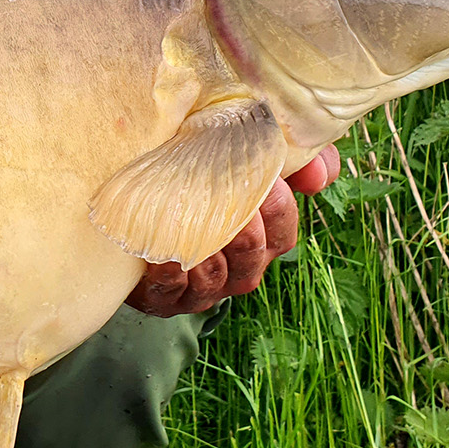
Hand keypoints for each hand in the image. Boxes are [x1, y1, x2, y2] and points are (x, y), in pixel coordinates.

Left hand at [127, 145, 339, 318]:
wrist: (126, 199)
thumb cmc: (190, 169)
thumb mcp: (238, 149)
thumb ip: (291, 156)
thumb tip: (321, 176)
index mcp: (259, 238)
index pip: (283, 234)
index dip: (276, 209)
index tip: (261, 179)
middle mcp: (235, 267)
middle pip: (253, 256)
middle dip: (243, 229)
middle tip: (225, 200)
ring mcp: (200, 286)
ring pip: (216, 279)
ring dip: (208, 253)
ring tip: (192, 226)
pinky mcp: (162, 297)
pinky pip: (170, 293)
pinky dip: (169, 274)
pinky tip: (160, 253)